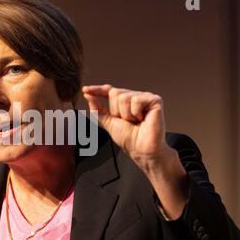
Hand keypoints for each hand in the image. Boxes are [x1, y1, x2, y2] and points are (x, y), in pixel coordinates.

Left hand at [83, 84, 188, 218]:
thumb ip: (98, 110)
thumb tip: (88, 96)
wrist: (141, 150)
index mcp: (124, 101)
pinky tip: (142, 119)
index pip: (109, 91)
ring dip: (126, 114)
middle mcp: (135, 96)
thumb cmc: (128, 138)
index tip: (84, 90)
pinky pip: (136, 100)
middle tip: (126, 122)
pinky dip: (135, 113)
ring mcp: (145, 97)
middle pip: (114, 93)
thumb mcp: (108, 123)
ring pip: (124, 97)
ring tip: (135, 122)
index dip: (97, 90)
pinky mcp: (155, 100)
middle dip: (115, 111)